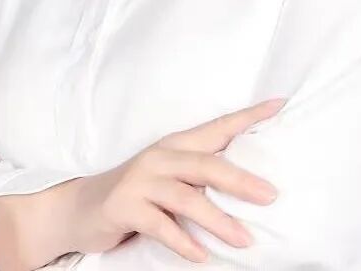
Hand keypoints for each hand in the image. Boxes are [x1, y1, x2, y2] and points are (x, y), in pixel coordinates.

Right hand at [65, 96, 285, 262]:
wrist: (81, 208)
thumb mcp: (169, 177)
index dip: (249, 116)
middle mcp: (160, 157)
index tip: (280, 104)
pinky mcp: (124, 206)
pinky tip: (202, 256)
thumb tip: (250, 186)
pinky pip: (159, 226)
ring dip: (218, 221)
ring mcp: (140, 181)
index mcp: (176, 145)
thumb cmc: (138, 194)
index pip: (218, 127)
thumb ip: (199, 176)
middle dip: (241, 180)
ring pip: (186, 198)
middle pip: (206, 164)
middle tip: (272, 195)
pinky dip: (183, 242)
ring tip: (245, 241)